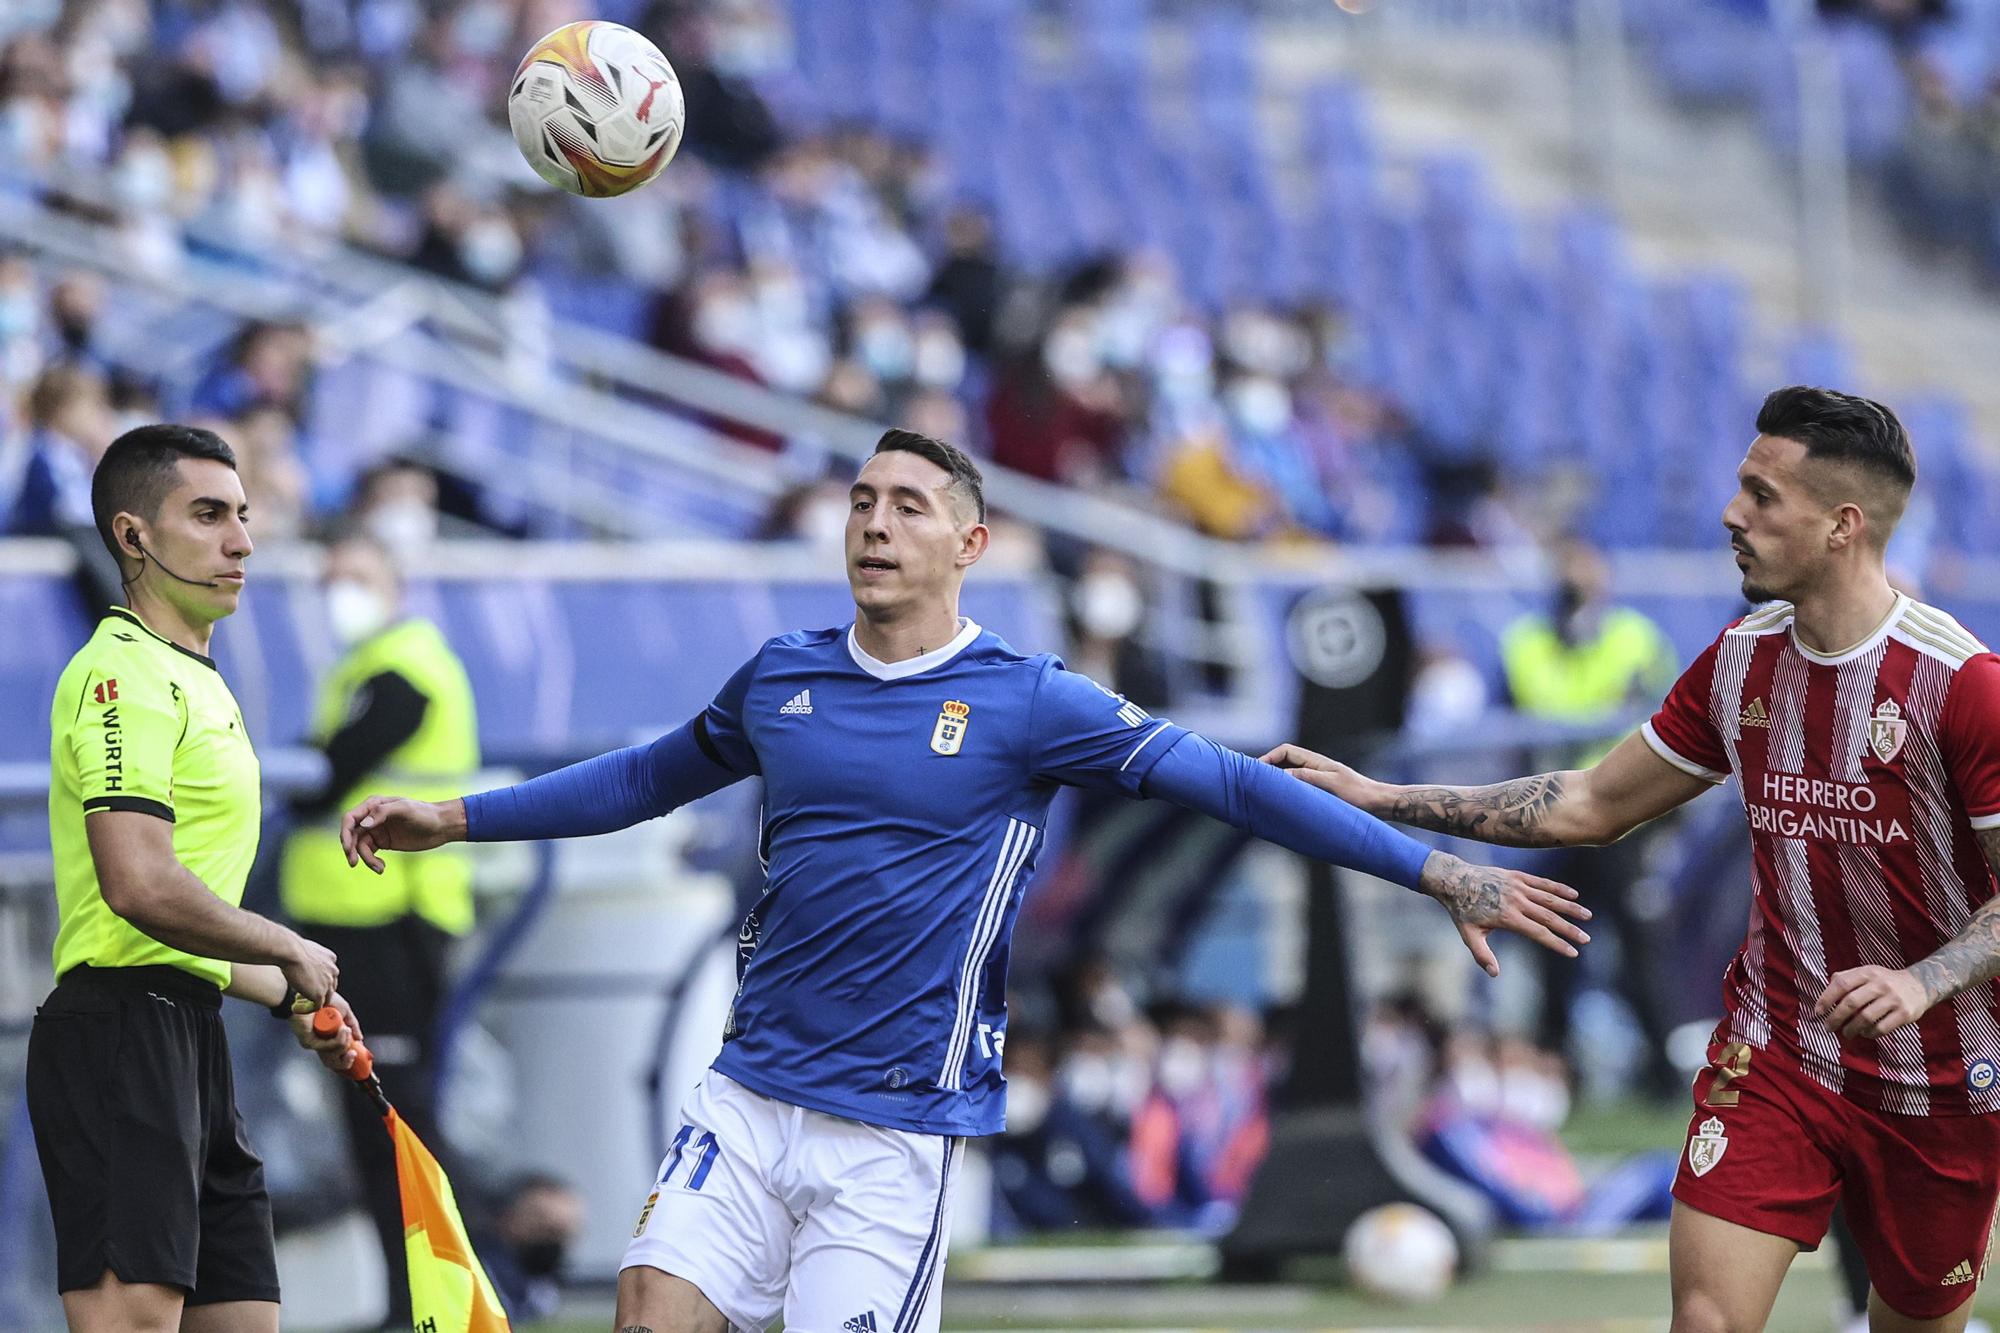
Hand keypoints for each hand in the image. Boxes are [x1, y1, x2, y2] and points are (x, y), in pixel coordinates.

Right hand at [279, 932, 338, 1007]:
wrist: (290, 952)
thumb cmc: (292, 948)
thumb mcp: (307, 949)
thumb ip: (309, 957)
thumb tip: (298, 958)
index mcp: (331, 958)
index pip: (330, 974)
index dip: (319, 981)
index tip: (308, 984)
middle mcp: (333, 970)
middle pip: (330, 987)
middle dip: (318, 992)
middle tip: (303, 996)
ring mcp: (328, 983)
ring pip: (326, 998)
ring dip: (313, 1002)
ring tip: (300, 1004)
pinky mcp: (320, 993)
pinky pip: (317, 1007)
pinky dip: (307, 1009)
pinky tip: (296, 1009)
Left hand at [291, 990, 363, 1072]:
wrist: (307, 994)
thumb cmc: (323, 1000)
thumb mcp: (344, 1011)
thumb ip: (352, 1024)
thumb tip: (359, 1039)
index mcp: (327, 1039)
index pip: (337, 1058)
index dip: (348, 1060)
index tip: (358, 1054)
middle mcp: (320, 1044)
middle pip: (334, 1063)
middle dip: (347, 1060)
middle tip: (354, 1051)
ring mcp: (314, 1044)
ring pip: (333, 1053)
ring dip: (344, 1043)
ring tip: (347, 1030)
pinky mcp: (309, 1042)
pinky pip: (327, 1046)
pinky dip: (338, 1040)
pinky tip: (343, 1030)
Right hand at [341, 795, 461, 872]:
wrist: (441, 826)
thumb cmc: (425, 813)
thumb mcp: (405, 809)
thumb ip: (383, 813)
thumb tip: (362, 824)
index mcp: (374, 805)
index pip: (350, 818)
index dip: (344, 832)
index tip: (348, 848)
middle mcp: (372, 817)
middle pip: (351, 834)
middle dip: (350, 849)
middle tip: (354, 863)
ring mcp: (377, 830)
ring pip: (360, 846)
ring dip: (365, 859)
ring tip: (379, 868)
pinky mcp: (383, 842)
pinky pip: (369, 853)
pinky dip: (372, 862)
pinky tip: (382, 868)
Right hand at [1259, 744, 1371, 803]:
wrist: (1378, 803)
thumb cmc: (1358, 793)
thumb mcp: (1331, 784)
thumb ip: (1306, 777)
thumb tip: (1281, 775)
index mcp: (1316, 761)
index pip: (1285, 751)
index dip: (1269, 758)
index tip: (1255, 770)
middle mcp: (1315, 768)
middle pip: (1285, 762)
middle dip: (1268, 768)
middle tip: (1253, 781)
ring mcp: (1318, 779)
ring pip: (1290, 775)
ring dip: (1277, 781)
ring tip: (1263, 792)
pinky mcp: (1321, 792)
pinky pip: (1298, 788)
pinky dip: (1287, 792)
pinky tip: (1283, 803)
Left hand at [1419, 851, 1591, 977]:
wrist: (1455, 880)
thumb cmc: (1462, 910)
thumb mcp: (1468, 935)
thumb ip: (1482, 954)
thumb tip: (1494, 974)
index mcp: (1508, 917)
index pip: (1539, 933)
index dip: (1557, 943)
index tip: (1572, 952)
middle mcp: (1516, 902)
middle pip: (1549, 917)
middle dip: (1570, 929)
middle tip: (1586, 939)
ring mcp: (1518, 887)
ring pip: (1550, 898)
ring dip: (1570, 908)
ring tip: (1587, 916)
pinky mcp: (1517, 876)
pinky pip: (1542, 883)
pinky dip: (1558, 889)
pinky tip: (1574, 895)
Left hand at [1814, 965, 1930, 1038]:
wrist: (1920, 985)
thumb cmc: (1884, 982)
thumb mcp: (1867, 973)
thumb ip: (1846, 979)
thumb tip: (1824, 994)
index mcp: (1867, 972)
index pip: (1841, 984)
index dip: (1826, 999)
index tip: (1818, 1012)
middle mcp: (1880, 984)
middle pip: (1851, 1003)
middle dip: (1836, 1018)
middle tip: (1828, 1028)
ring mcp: (1894, 999)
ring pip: (1865, 1018)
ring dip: (1851, 1029)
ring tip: (1846, 1033)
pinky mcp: (1905, 1013)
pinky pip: (1881, 1028)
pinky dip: (1869, 1034)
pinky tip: (1864, 1033)